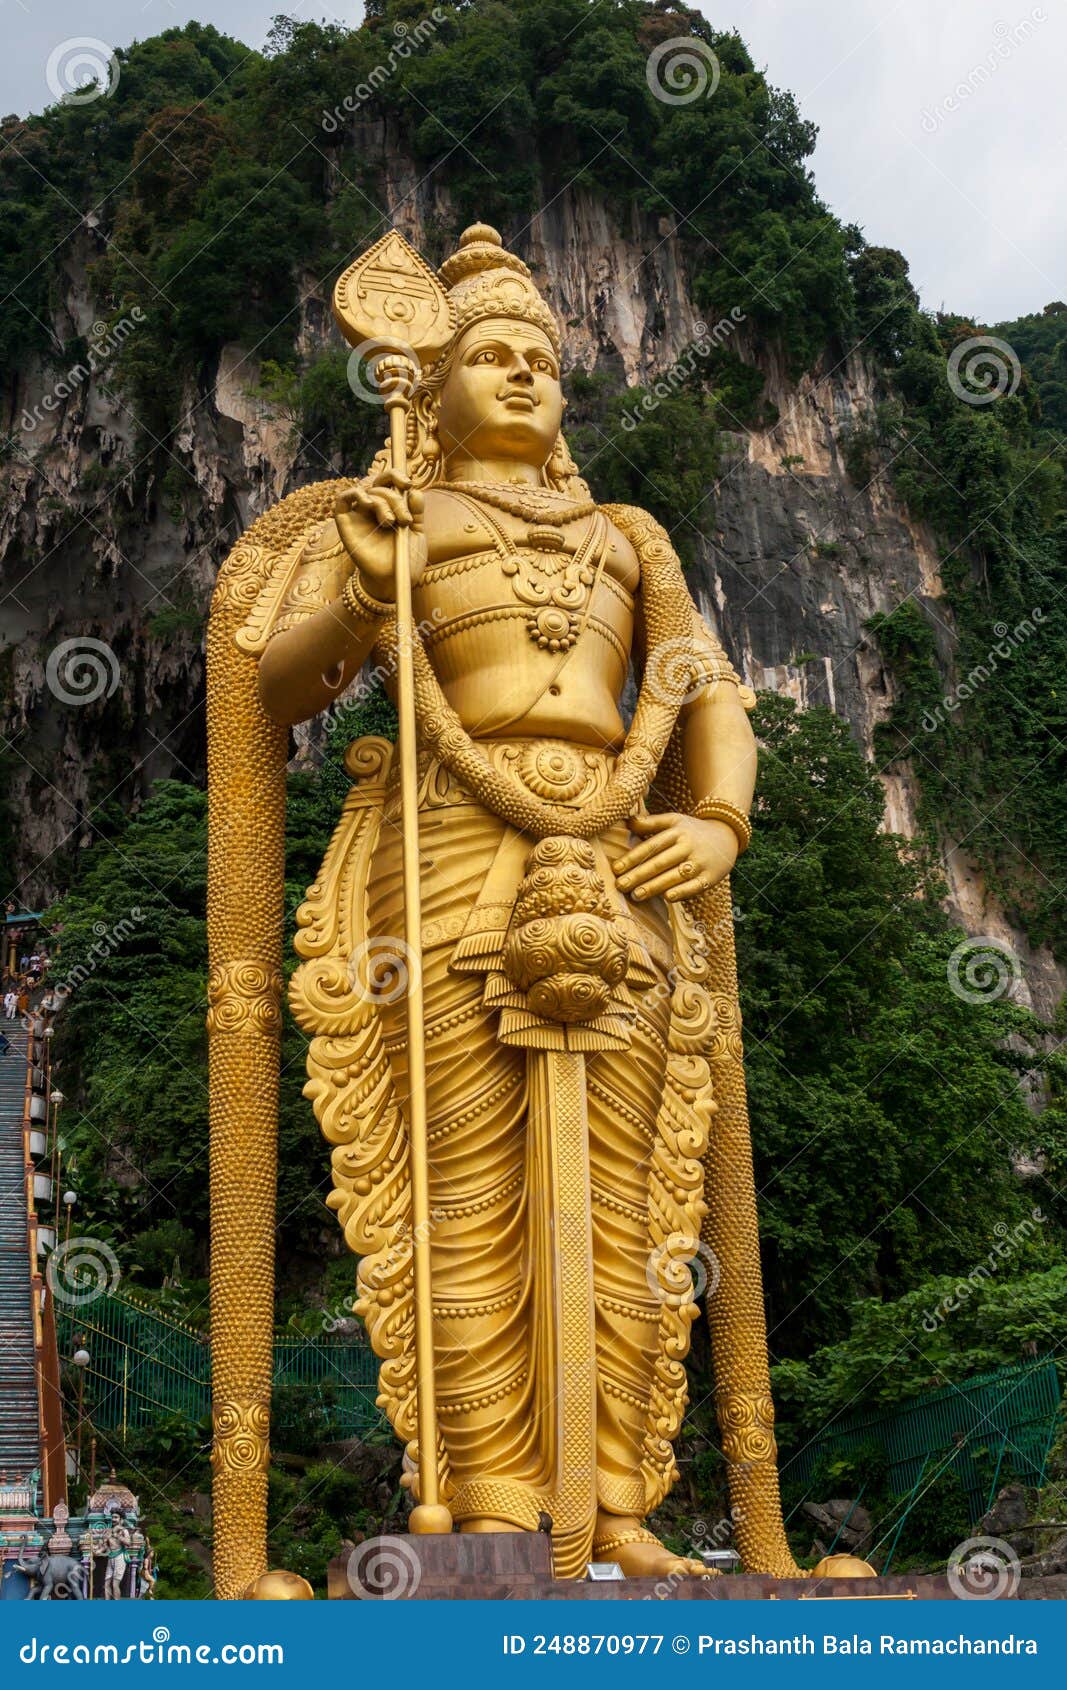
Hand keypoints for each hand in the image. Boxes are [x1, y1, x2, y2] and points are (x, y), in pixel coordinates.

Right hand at [334, 469, 426, 600]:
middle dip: (395, 498)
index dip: (397, 476)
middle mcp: (373, 508)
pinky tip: (367, 503)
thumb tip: (415, 490)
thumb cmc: (405, 559)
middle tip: (404, 520)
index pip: (389, 481)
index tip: (409, 484)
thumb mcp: (416, 533)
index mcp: (390, 507)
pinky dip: (354, 494)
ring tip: (390, 522)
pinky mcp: (345, 524)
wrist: (393, 581)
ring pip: (365, 491)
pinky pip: (342, 499)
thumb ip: (416, 512)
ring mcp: (358, 515)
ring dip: (381, 502)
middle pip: (379, 485)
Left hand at [613, 812, 738, 902]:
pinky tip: (666, 898)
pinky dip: (681, 892)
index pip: (651, 846)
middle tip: (620, 885)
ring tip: (636, 895)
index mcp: (677, 832)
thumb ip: (651, 822)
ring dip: (654, 886)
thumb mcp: (675, 821)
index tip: (616, 868)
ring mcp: (701, 862)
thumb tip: (626, 821)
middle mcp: (688, 846)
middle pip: (660, 862)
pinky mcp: (711, 877)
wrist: (728, 836)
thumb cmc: (693, 831)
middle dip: (638, 875)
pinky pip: (695, 886)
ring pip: (674, 876)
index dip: (633, 858)